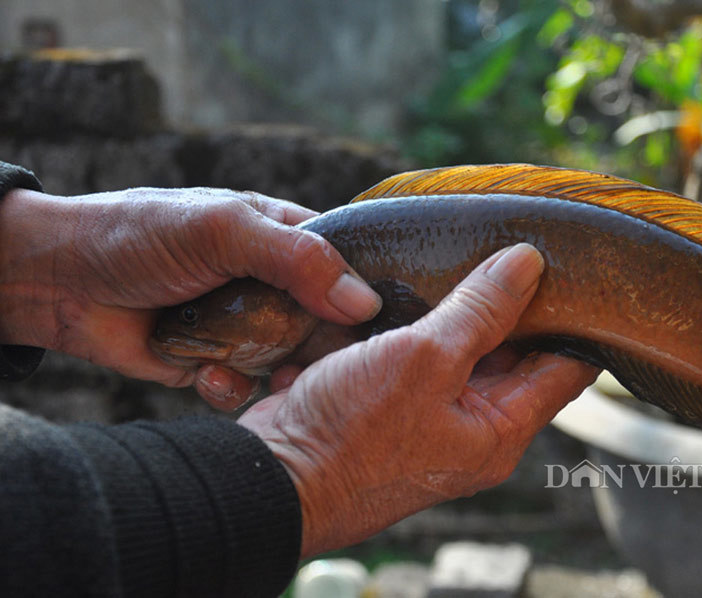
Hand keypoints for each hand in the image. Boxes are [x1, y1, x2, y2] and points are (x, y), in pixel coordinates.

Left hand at [0, 187, 380, 407]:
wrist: (58, 281)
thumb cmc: (140, 234)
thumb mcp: (223, 231)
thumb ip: (296, 259)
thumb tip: (362, 300)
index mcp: (283, 237)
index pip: (346, 264)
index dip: (365, 293)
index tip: (378, 326)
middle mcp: (271, 283)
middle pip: (326, 321)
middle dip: (323, 346)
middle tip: (317, 362)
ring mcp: (244, 324)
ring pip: (290, 361)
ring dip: (280, 374)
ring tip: (269, 377)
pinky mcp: (215, 361)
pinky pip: (245, 386)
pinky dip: (233, 388)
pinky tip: (208, 375)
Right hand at [238, 244, 599, 556]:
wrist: (272, 475)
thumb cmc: (350, 436)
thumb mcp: (426, 360)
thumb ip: (480, 311)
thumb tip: (527, 264)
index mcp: (498, 430)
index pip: (563, 369)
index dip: (573, 319)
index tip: (571, 270)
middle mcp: (470, 428)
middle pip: (509, 355)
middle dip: (508, 306)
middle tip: (507, 248)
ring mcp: (427, 417)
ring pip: (456, 349)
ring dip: (452, 311)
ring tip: (457, 256)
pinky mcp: (387, 404)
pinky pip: (411, 356)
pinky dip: (409, 327)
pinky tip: (404, 287)